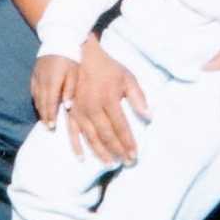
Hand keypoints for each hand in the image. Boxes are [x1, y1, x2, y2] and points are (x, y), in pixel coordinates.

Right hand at [31, 55, 78, 128]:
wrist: (58, 38)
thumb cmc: (70, 57)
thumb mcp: (74, 73)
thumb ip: (70, 90)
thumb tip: (66, 106)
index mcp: (53, 82)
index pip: (50, 103)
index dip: (50, 116)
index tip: (51, 126)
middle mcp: (42, 82)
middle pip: (42, 103)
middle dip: (44, 116)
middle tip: (47, 127)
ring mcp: (36, 77)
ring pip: (36, 97)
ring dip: (40, 109)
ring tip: (44, 120)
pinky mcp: (35, 73)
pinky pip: (33, 90)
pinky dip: (36, 99)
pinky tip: (39, 104)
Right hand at [65, 37, 149, 165]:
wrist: (82, 55)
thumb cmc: (108, 68)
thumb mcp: (127, 77)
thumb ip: (138, 97)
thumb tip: (149, 116)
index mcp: (109, 99)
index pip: (121, 127)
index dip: (128, 142)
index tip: (135, 155)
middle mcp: (93, 107)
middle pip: (106, 135)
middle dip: (117, 150)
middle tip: (126, 163)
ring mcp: (79, 110)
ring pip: (90, 136)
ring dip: (100, 152)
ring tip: (110, 164)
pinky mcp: (70, 111)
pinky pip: (72, 131)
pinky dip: (76, 146)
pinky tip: (81, 158)